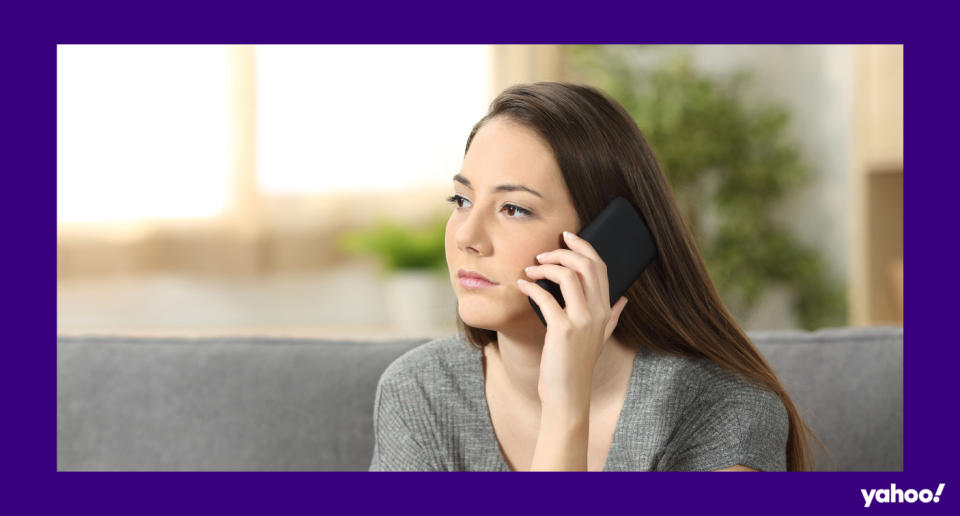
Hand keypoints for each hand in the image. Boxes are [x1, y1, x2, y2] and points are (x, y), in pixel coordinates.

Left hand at [516, 230, 628, 412]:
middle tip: (542, 254)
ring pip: (567, 275)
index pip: (600, 266)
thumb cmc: (578, 364)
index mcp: (605, 309)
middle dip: (562, 252)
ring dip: (545, 267)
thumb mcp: (601, 338)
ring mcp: (581, 320)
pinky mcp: (562, 330)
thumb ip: (612, 317)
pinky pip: (545, 297)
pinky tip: (522, 286)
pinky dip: (531, 287)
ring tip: (530, 270)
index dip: (584, 247)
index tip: (566, 237)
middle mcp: (597, 311)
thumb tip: (624, 300)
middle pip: (586, 265)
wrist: (568, 394)